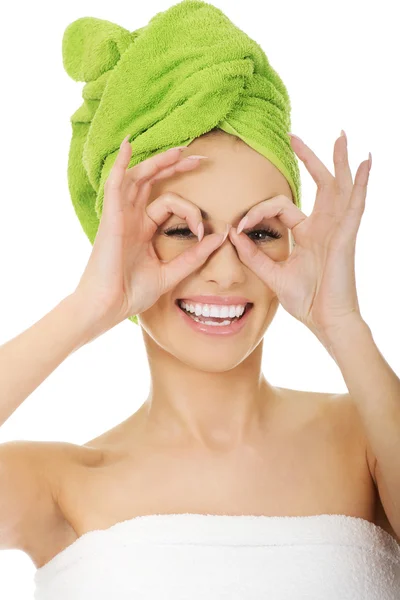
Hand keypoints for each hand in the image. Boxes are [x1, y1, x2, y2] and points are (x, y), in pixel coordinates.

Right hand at [73, 137, 228, 329]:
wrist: (108, 307)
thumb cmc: (132, 293)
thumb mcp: (171, 273)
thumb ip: (194, 256)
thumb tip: (220, 237)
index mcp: (143, 230)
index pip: (169, 205)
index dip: (192, 212)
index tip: (205, 231)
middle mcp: (131, 218)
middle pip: (152, 182)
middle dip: (174, 168)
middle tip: (199, 158)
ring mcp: (120, 215)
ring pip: (138, 178)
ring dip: (157, 162)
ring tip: (179, 150)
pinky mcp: (112, 217)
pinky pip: (115, 184)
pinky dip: (120, 163)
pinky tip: (127, 145)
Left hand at [228, 132, 370, 338]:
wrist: (325, 320)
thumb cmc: (305, 300)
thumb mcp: (273, 274)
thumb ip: (254, 255)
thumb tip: (233, 234)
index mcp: (308, 234)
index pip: (280, 207)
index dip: (256, 212)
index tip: (238, 225)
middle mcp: (324, 226)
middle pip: (319, 184)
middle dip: (309, 159)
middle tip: (294, 137)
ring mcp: (337, 229)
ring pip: (340, 187)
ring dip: (339, 161)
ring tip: (340, 136)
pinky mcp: (346, 236)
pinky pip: (356, 205)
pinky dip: (361, 184)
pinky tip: (365, 163)